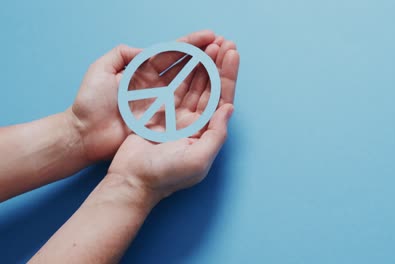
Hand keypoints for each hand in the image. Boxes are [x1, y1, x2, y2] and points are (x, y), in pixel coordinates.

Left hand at [68, 30, 218, 161]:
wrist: (85, 134)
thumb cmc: (90, 103)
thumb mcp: (100, 70)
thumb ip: (122, 55)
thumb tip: (146, 51)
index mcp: (143, 70)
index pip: (172, 53)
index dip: (192, 43)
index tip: (210, 36)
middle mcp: (156, 84)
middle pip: (186, 66)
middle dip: (206, 55)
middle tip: (225, 46)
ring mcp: (162, 102)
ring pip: (190, 83)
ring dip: (208, 71)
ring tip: (225, 60)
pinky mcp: (163, 119)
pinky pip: (186, 105)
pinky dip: (202, 95)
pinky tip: (216, 86)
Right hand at [108, 37, 239, 202]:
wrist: (131, 180)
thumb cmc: (165, 175)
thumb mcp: (198, 160)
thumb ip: (217, 134)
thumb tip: (228, 109)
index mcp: (206, 134)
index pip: (222, 100)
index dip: (228, 77)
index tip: (232, 54)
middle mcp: (195, 124)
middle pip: (210, 89)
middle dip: (218, 66)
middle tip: (224, 43)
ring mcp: (177, 118)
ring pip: (193, 86)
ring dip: (203, 65)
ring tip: (210, 45)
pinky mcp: (159, 113)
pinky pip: (173, 88)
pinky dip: (181, 72)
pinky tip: (187, 57)